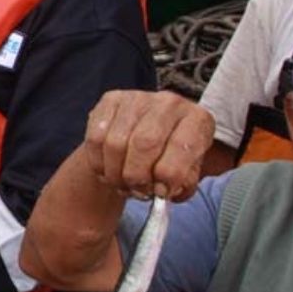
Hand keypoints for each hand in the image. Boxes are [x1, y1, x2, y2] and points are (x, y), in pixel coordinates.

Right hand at [82, 90, 214, 200]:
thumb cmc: (174, 156)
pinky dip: (99, 163)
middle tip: (137, 192)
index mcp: (197, 119)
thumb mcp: (189, 171)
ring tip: (123, 185)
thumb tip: (163, 190)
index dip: (169, 176)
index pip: (182, 147)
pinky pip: (96, 138)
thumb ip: (182, 183)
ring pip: (116, 143)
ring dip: (116, 174)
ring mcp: (137, 98)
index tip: (161, 193)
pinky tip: (108, 171)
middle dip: (137, 177)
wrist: (152, 133)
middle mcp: (169, 102)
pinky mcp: (111, 100)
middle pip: (144, 144)